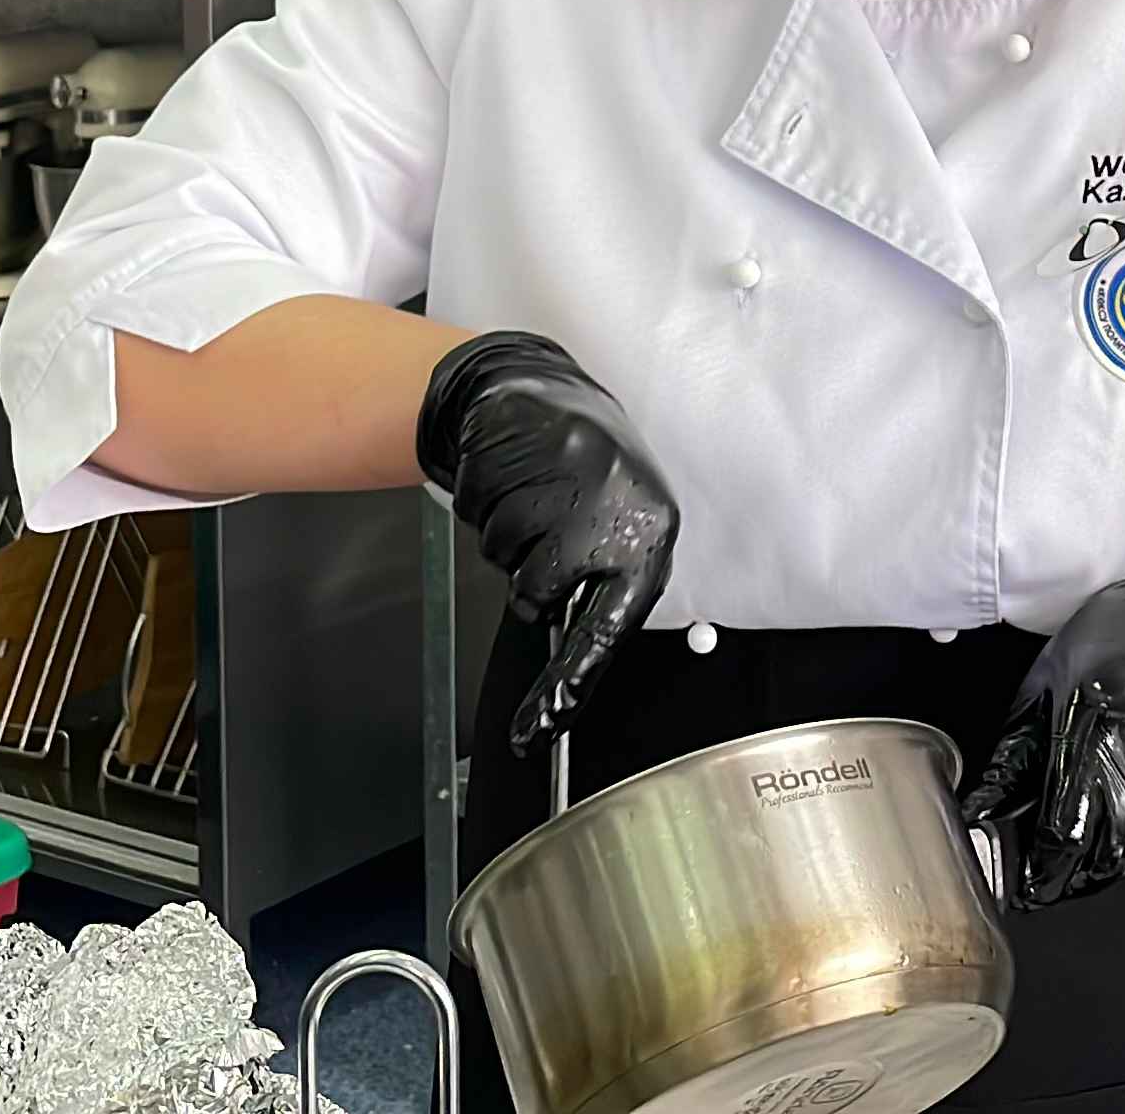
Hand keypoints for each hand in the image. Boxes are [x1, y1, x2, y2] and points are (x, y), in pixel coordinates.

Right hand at [415, 330, 677, 754]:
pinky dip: (483, 500)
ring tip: (532, 495)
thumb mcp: (616, 530)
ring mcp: (564, 472)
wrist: (541, 393)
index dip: (569, 684)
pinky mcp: (519, 446)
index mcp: (646, 537)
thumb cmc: (586, 478)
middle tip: (545, 536)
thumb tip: (572, 662)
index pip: (608, 628)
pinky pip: (477, 511)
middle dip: (528, 574)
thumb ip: (604, 589)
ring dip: (506, 533)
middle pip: (537, 590)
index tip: (538, 730)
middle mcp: (612, 505)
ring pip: (502, 551)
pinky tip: (510, 474)